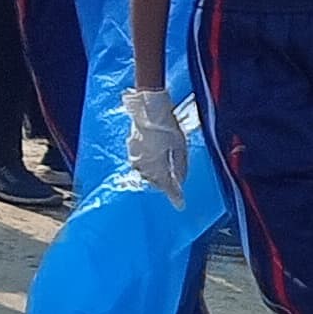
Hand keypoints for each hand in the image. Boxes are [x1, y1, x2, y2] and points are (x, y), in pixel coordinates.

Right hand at [126, 87, 188, 202]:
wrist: (148, 108)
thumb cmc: (166, 125)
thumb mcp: (180, 146)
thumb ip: (180, 166)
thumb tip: (180, 181)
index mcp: (157, 164)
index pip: (166, 186)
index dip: (174, 196)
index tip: (180, 205)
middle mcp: (143, 163)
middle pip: (155, 181)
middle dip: (164, 186)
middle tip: (174, 191)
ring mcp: (135, 155)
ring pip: (146, 173)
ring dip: (155, 177)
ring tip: (164, 179)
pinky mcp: (131, 147)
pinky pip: (140, 164)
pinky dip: (149, 167)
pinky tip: (154, 165)